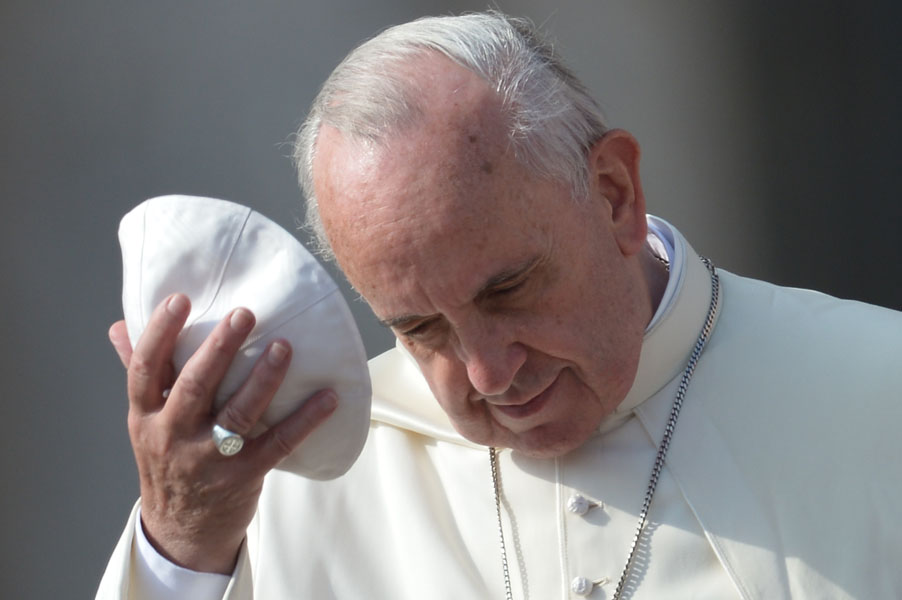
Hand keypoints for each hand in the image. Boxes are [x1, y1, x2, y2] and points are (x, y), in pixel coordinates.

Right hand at [109, 293, 336, 572]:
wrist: (181, 530)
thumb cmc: (168, 460)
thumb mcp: (145, 421)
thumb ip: (141, 373)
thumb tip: (120, 324)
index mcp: (145, 416)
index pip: (145, 370)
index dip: (159, 333)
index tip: (178, 299)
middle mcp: (172, 436)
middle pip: (194, 386)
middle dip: (218, 349)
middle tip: (244, 314)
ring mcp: (207, 459)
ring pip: (236, 414)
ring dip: (263, 378)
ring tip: (283, 347)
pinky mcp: (242, 476)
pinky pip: (277, 443)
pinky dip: (305, 420)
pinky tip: (328, 398)